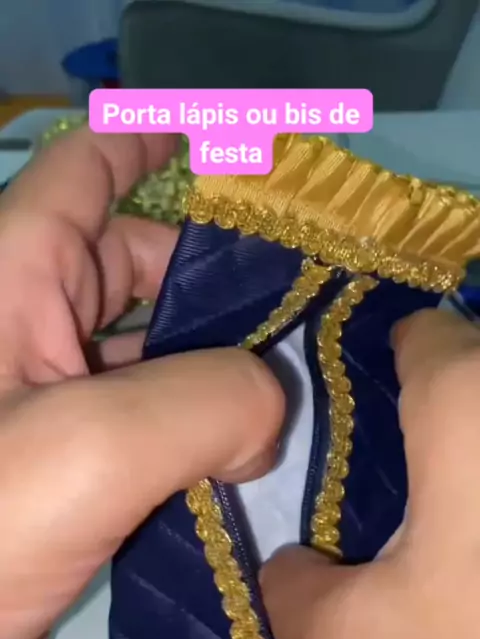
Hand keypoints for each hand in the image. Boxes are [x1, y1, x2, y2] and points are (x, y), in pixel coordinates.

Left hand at [0, 128, 283, 638]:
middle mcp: (28, 328)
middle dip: (220, 281)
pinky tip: (255, 456)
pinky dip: (199, 431)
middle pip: (138, 266)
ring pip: (150, 354)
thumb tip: (264, 415)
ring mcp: (47, 402)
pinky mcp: (64, 469)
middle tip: (312, 315)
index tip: (241, 153)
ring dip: (219, 368)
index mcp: (14, 281)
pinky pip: (146, 424)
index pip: (87, 170)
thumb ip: (207, 402)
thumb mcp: (92, 446)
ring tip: (301, 390)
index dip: (157, 142)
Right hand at [262, 309, 479, 638]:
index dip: (385, 361)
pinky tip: (476, 559)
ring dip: (473, 461)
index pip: (426, 335)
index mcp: (469, 411)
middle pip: (478, 375)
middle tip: (401, 477)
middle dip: (437, 412)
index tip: (362, 406)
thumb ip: (287, 584)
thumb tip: (290, 562)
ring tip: (449, 524)